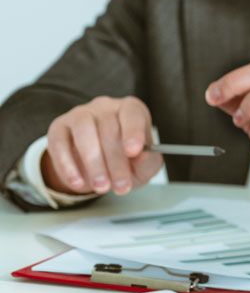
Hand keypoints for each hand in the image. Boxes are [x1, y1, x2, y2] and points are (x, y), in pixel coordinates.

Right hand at [42, 96, 162, 195]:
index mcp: (131, 110)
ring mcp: (81, 114)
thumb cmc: (126, 162)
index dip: (133, 132)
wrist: (95, 169)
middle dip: (115, 161)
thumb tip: (141, 156)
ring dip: (93, 162)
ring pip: (84, 131)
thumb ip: (148, 161)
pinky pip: (60, 143)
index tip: (133, 152)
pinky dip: (67, 165)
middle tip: (120, 186)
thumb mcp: (143, 165)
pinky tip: (78, 182)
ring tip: (101, 186)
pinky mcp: (59, 127)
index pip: (133, 114)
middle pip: (109, 128)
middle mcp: (106, 106)